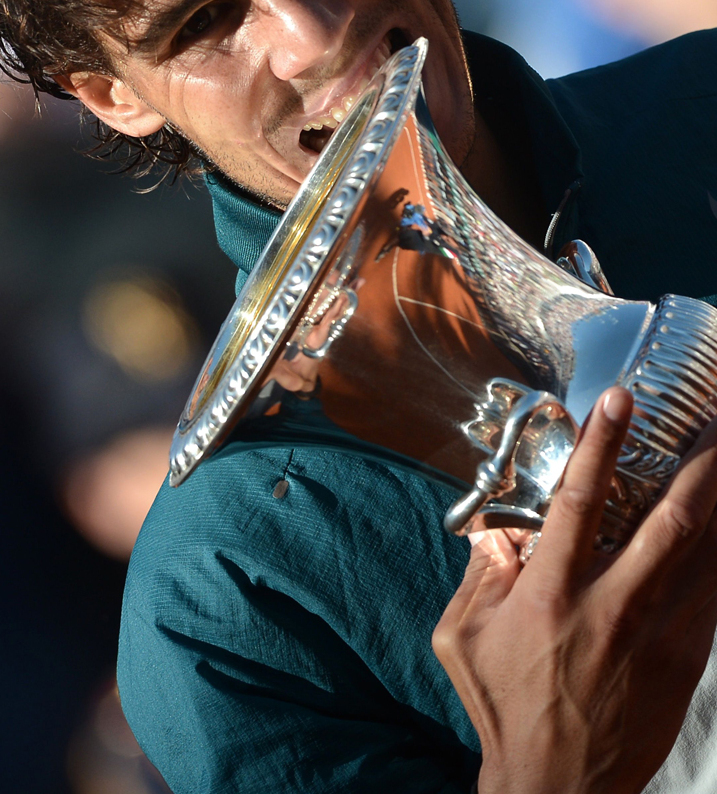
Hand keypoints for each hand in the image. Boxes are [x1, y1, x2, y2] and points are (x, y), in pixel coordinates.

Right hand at [432, 387, 716, 793]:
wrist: (557, 789)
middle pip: (671, 521)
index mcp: (552, 595)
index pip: (580, 501)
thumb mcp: (461, 637)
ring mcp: (657, 634)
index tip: (620, 397)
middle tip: (716, 418)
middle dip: (701, 464)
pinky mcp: (686, 660)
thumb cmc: (504, 707)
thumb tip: (496, 528)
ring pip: (705, 553)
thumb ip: (477, 575)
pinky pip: (715, 594)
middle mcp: (612, 606)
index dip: (600, 444)